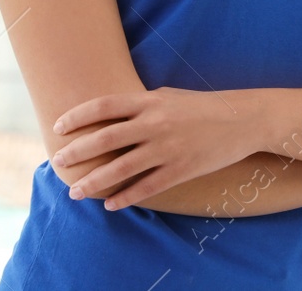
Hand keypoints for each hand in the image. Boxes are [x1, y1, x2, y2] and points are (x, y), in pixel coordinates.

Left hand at [50, 88, 259, 210]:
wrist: (242, 119)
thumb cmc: (201, 106)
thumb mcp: (168, 97)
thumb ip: (140, 105)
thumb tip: (108, 115)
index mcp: (150, 101)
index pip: (104, 106)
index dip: (78, 116)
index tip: (58, 128)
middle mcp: (155, 123)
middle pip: (105, 138)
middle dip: (77, 152)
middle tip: (58, 162)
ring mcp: (168, 148)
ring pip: (121, 168)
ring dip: (94, 182)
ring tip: (75, 192)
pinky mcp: (181, 169)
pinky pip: (146, 187)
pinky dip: (125, 197)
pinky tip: (110, 204)